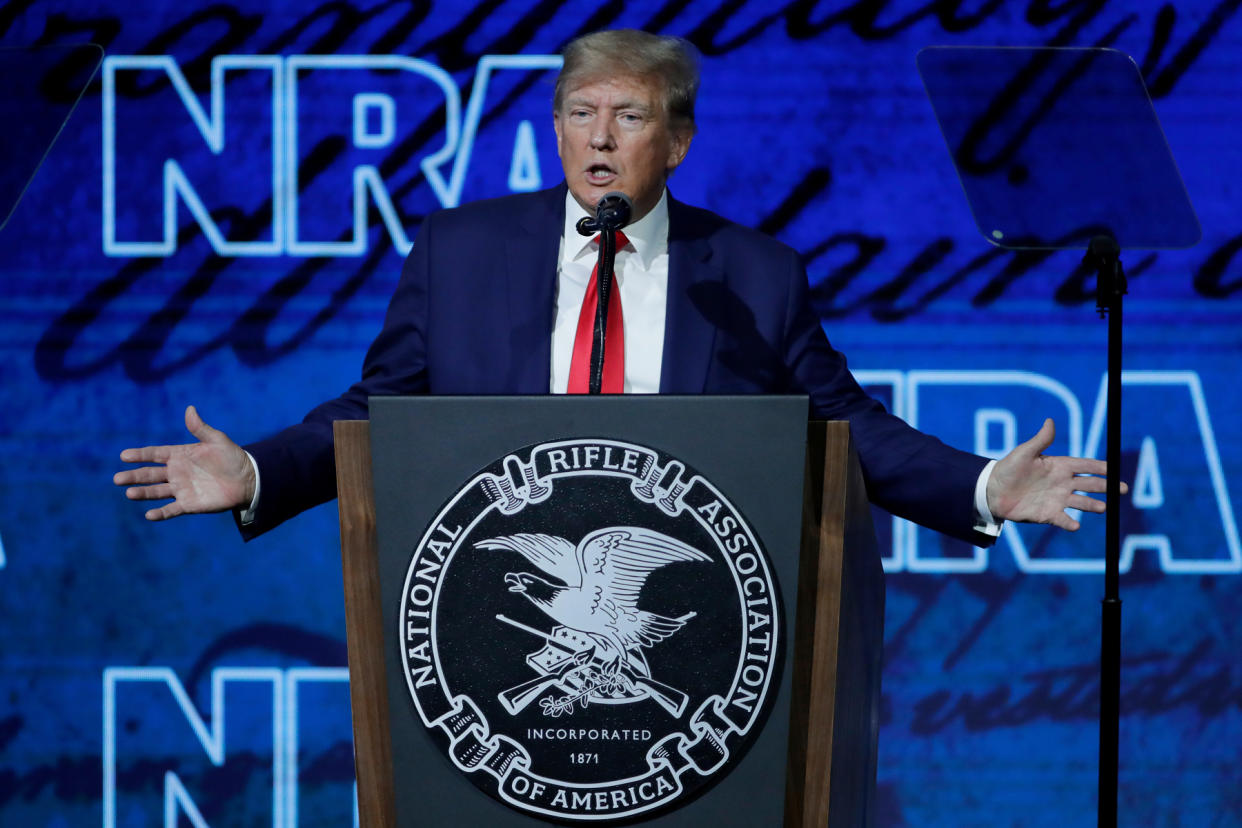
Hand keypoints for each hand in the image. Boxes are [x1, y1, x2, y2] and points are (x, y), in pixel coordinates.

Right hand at [114, 405, 255, 520]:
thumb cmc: (232, 457)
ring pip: (156, 492)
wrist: (247, 479)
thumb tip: (190, 409)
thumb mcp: (217, 440)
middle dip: (134, 476)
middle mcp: (176, 472)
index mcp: (180, 455)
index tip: (124, 456)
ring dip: (143, 493)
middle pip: (150, 474)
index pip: (155, 454)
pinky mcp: (189, 504)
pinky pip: (172, 510)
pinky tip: (149, 515)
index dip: (140, 455)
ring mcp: (181, 489)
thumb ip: (200, 428)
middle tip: (117, 479)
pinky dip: (161, 513)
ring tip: (129, 493)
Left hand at [986, 418, 1127, 530]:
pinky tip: (1075, 525)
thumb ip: (1040, 440)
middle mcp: (1062, 483)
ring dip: (1093, 505)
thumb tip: (1050, 421)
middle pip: (1090, 484)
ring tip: (1103, 508)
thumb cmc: (1008, 469)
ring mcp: (1057, 499)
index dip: (1100, 467)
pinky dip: (1069, 523)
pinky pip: (1063, 519)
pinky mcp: (1048, 514)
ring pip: (1081, 503)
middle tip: (1123, 489)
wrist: (992, 491)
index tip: (1114, 469)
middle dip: (1107, 486)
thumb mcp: (1024, 453)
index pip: (1085, 466)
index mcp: (1059, 466)